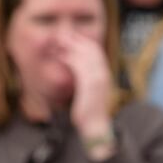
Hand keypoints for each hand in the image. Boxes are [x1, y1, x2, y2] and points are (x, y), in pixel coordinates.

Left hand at [57, 32, 114, 147]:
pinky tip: (60, 56)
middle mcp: (103, 74)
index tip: (71, 37)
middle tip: (62, 34)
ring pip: (84, 55)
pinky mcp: (89, 85)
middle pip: (91, 49)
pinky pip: (78, 66)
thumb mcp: (88, 93)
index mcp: (104, 74)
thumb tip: (78, 75)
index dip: (83, 42)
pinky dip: (69, 59)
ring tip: (59, 42)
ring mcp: (98, 79)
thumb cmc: (89, 113)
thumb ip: (85, 81)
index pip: (95, 51)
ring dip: (71, 47)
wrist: (95, 127)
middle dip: (76, 40)